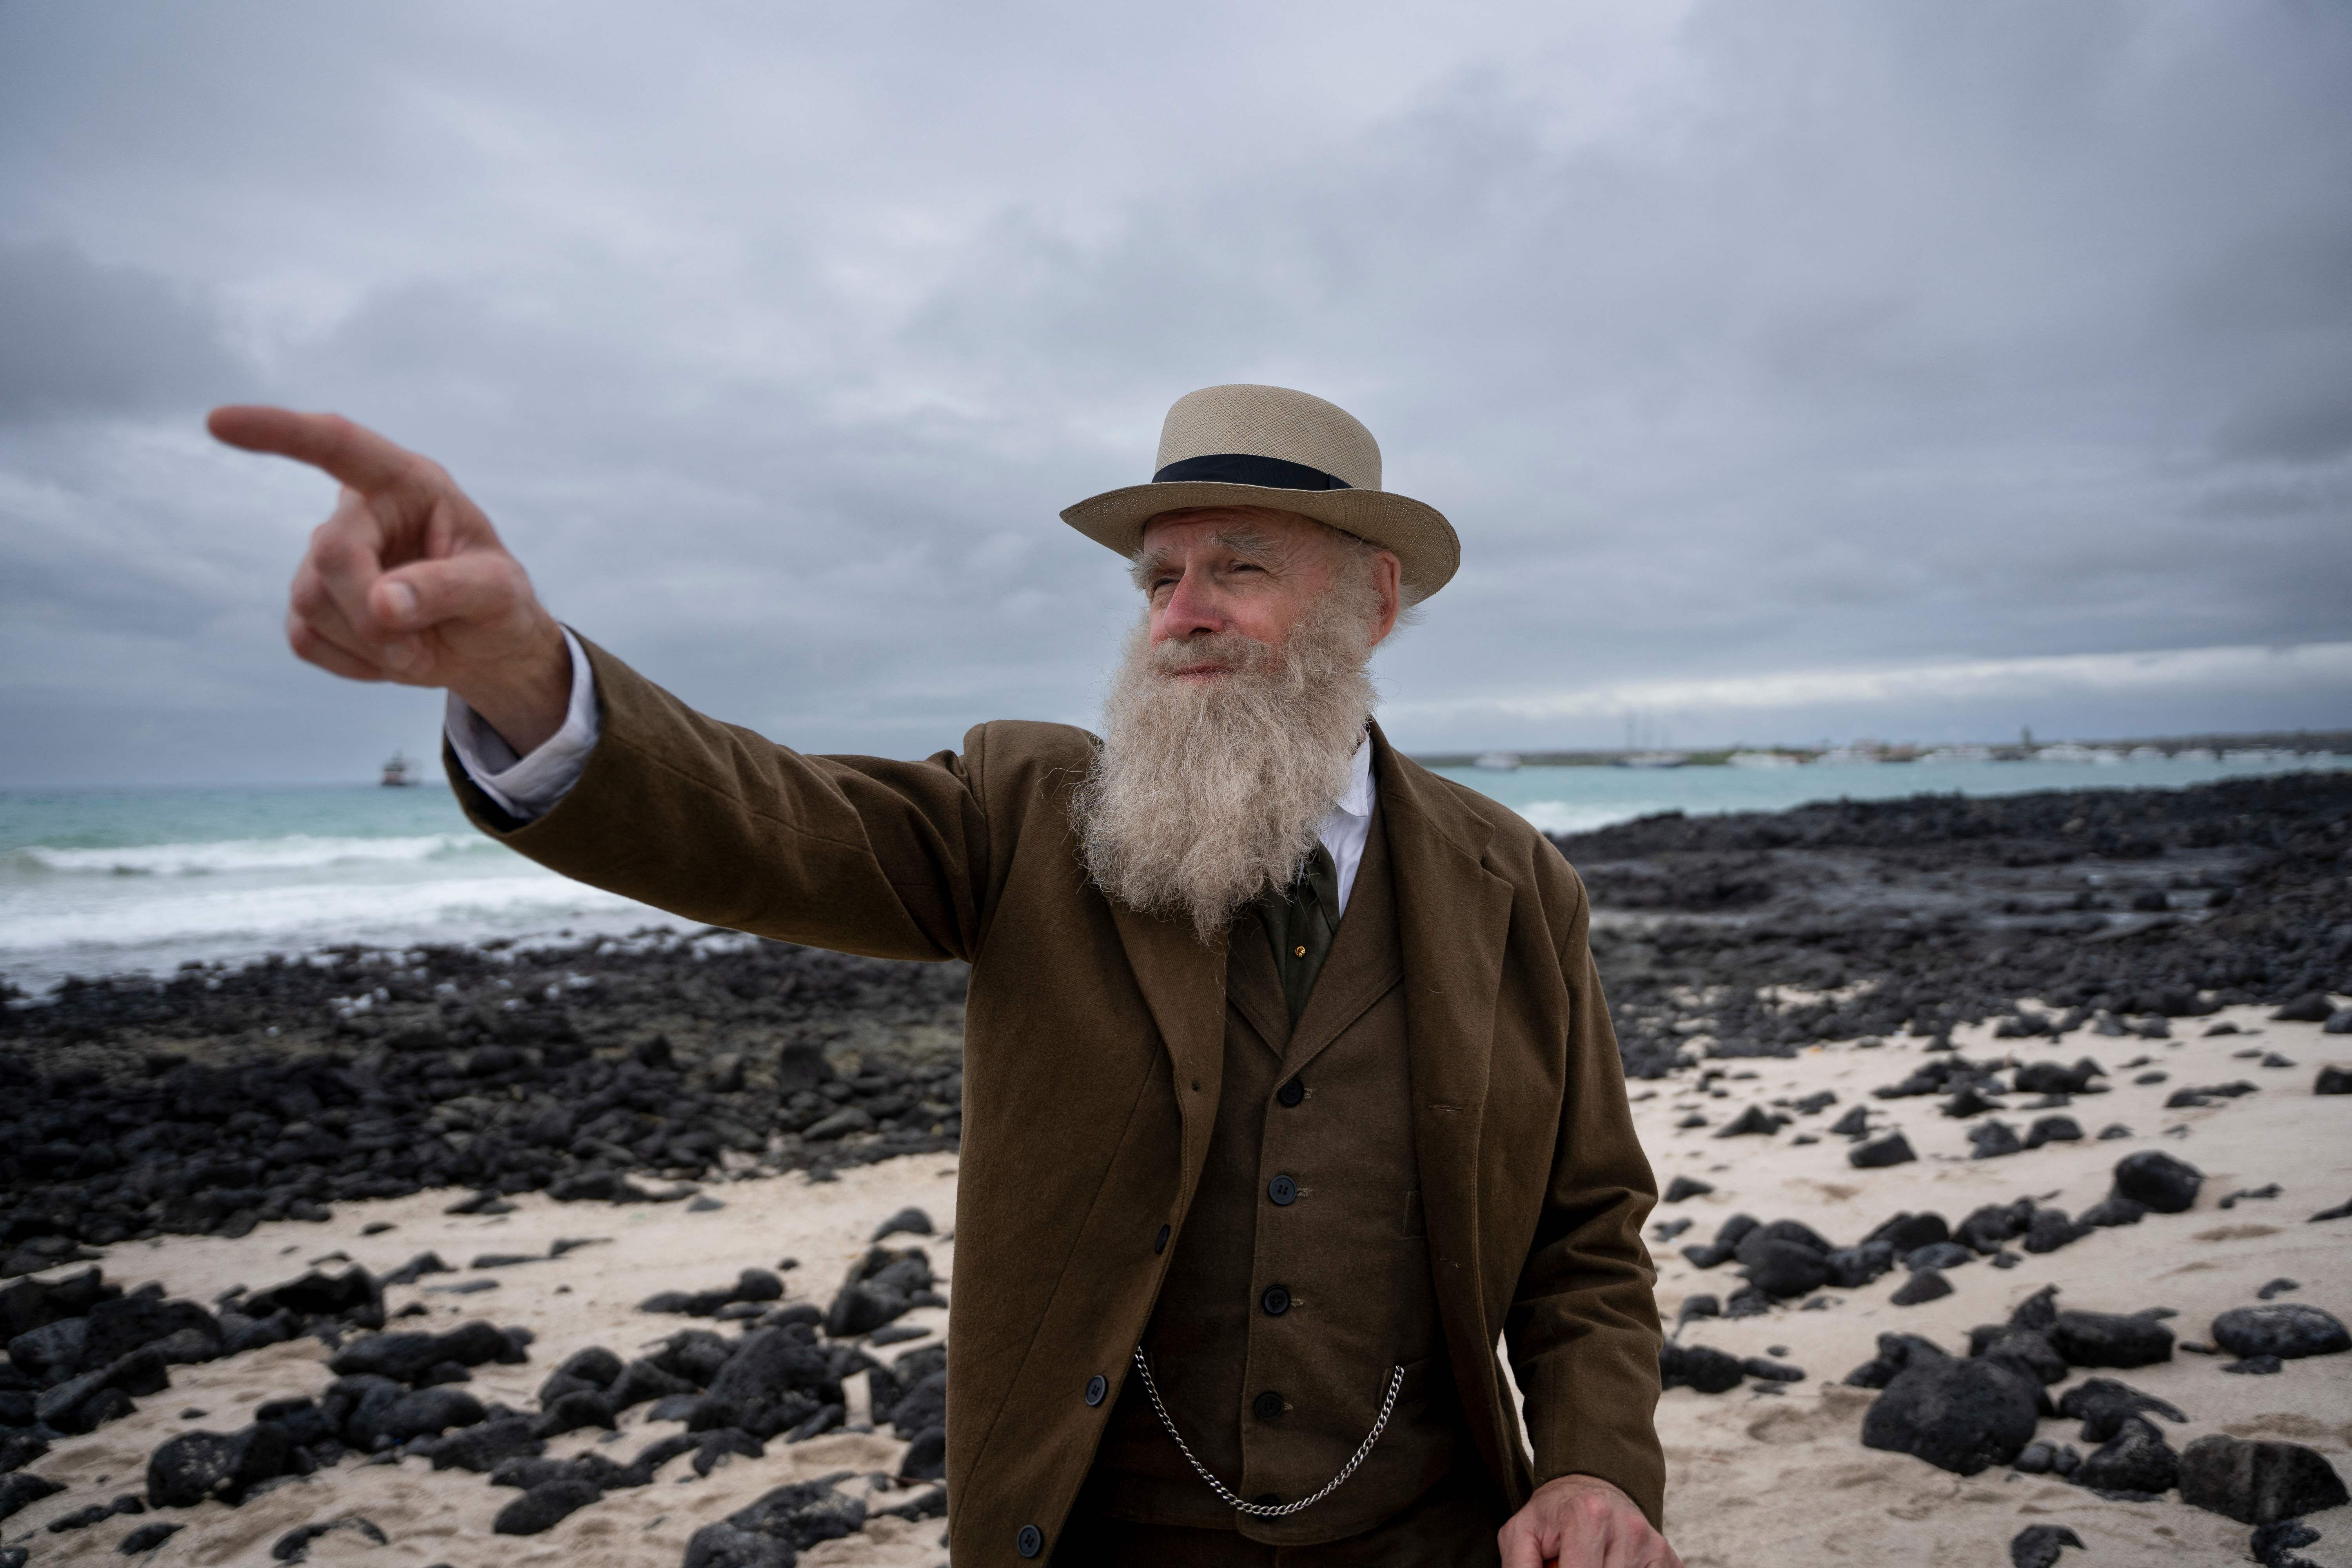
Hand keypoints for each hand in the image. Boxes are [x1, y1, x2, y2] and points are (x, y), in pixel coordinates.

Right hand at [209, 406, 572, 753]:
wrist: (485, 647)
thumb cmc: (497, 603)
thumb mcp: (499, 593)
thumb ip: (450, 589)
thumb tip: (382, 604)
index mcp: (408, 484)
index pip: (338, 445)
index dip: (280, 432)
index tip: (220, 422)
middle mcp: (358, 511)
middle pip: (331, 556)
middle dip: (372, 614)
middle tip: (420, 650)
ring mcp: (325, 558)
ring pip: (311, 603)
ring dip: (370, 644)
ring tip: (416, 646)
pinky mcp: (309, 606)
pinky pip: (306, 639)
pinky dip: (354, 664)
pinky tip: (389, 655)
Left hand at [1497, 1474, 1682, 1567]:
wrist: (1593, 1489)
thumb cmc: (1554, 1516)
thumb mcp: (1521, 1533)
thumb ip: (1518, 1565)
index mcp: (1588, 1515)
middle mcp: (1627, 1527)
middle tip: (1569, 1562)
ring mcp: (1652, 1543)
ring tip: (1590, 1562)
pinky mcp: (1667, 1558)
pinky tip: (1612, 1565)